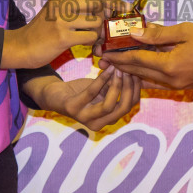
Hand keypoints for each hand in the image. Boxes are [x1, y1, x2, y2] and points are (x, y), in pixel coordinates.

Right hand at [1, 0, 124, 69]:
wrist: (21, 46)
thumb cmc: (41, 31)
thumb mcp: (56, 11)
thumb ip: (76, 7)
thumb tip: (105, 8)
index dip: (111, 1)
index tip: (124, 7)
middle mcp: (62, 4)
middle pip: (98, 5)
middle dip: (107, 16)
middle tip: (107, 27)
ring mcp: (62, 20)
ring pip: (96, 22)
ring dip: (98, 33)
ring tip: (93, 39)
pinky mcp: (63, 37)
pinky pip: (90, 37)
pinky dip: (92, 43)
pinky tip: (85, 45)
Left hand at [23, 66, 140, 130]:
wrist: (55, 95)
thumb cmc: (81, 92)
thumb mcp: (102, 90)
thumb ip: (116, 85)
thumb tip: (134, 71)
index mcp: (108, 119)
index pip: (130, 107)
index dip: (136, 90)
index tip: (137, 73)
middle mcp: (98, 124)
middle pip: (123, 109)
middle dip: (129, 88)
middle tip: (129, 71)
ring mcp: (85, 118)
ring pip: (110, 105)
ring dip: (117, 85)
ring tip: (118, 69)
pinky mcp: (73, 109)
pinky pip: (92, 93)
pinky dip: (101, 79)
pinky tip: (106, 68)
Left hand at [100, 22, 192, 88]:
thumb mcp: (186, 31)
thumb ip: (158, 34)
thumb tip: (135, 33)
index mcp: (171, 66)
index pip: (137, 60)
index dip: (119, 55)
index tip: (104, 51)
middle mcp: (171, 80)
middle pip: (138, 72)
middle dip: (120, 65)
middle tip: (103, 59)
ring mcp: (178, 85)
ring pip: (147, 79)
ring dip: (131, 72)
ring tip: (116, 64)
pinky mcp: (183, 86)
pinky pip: (158, 83)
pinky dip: (146, 76)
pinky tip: (138, 71)